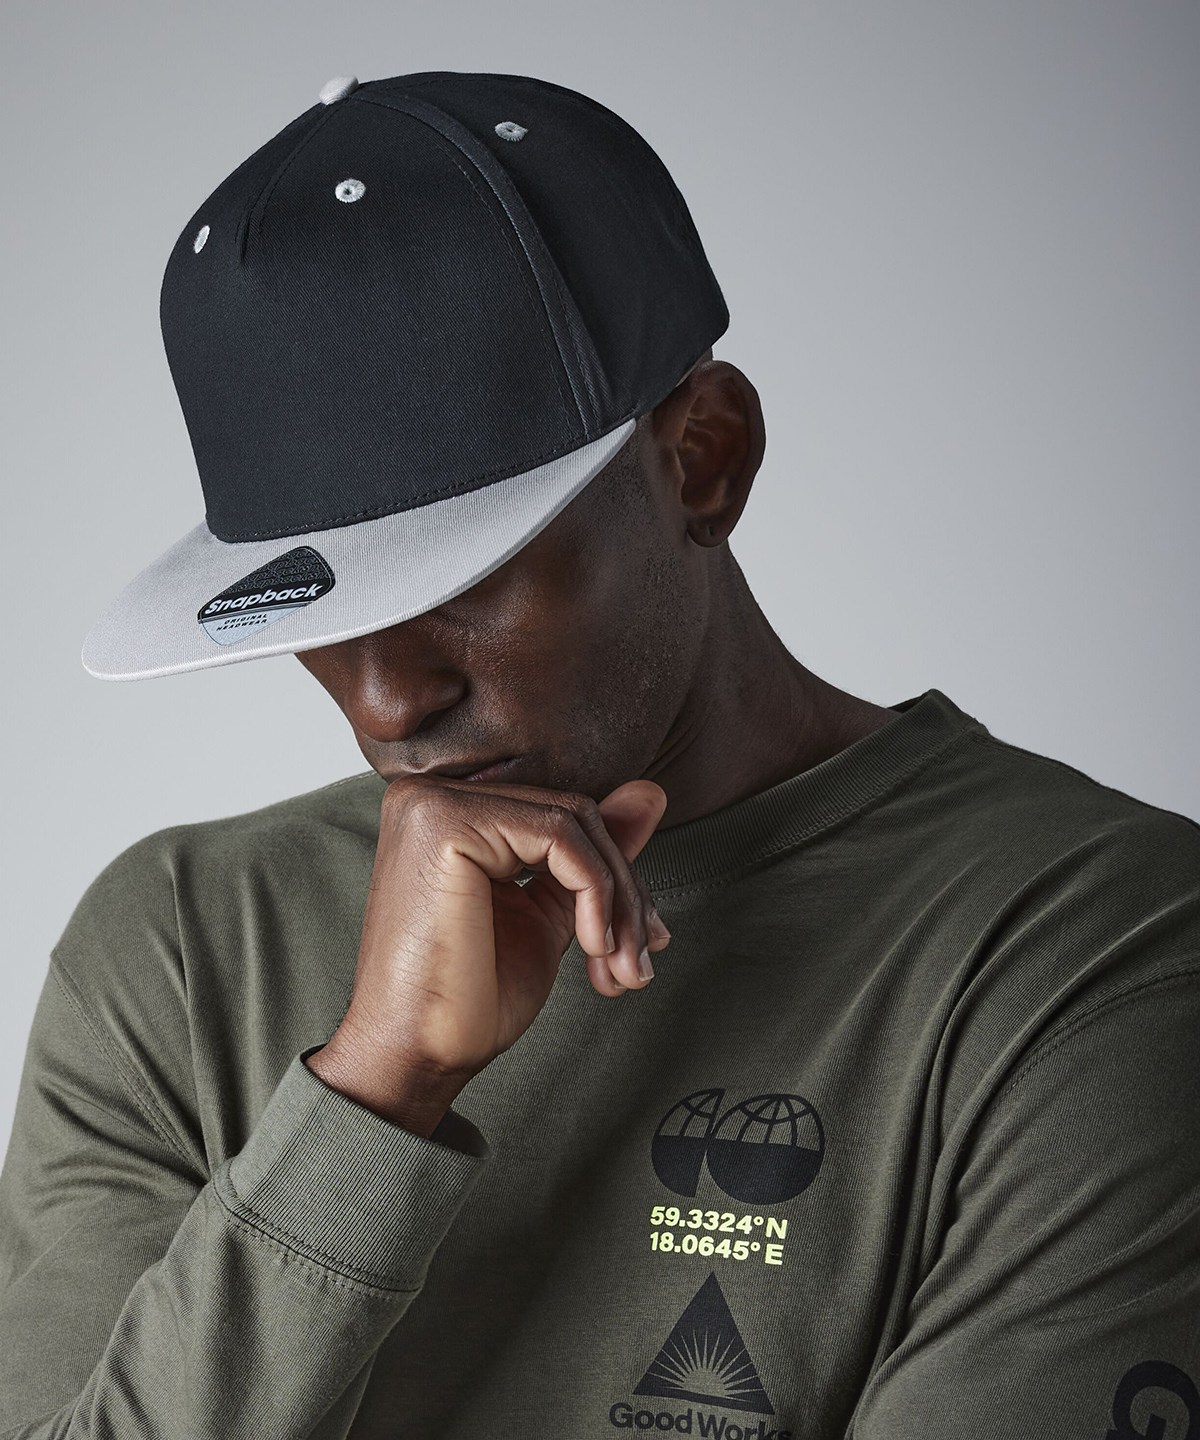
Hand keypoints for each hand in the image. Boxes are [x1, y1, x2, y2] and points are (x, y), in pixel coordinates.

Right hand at [304, 775, 671, 1135]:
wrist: (414, 1057)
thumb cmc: (468, 999)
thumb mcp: (547, 917)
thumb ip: (590, 857)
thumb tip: (649, 793)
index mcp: (448, 812)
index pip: (560, 817)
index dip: (615, 879)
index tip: (645, 943)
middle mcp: (431, 794)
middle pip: (572, 815)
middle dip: (624, 893)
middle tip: (639, 964)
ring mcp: (434, 803)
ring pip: (573, 822)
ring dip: (618, 901)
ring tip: (622, 969)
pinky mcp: (446, 823)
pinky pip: (558, 836)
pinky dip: (595, 893)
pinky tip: (594, 947)